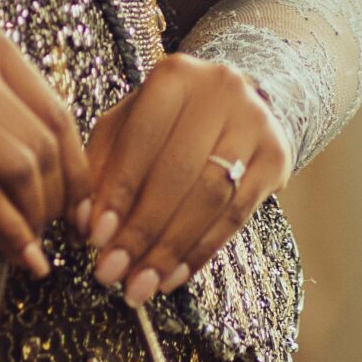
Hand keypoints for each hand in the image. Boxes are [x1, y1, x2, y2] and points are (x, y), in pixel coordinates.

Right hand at [0, 22, 92, 278]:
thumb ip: (5, 113)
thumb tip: (58, 173)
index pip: (57, 112)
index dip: (77, 168)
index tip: (81, 207)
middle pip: (44, 144)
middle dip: (58, 199)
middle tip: (55, 232)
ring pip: (21, 169)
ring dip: (33, 218)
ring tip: (32, 246)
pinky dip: (8, 230)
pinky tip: (18, 254)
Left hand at [80, 52, 293, 305]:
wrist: (237, 104)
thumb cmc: (167, 120)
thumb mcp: (128, 126)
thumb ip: (102, 167)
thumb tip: (84, 224)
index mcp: (175, 76)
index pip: (141, 140)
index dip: (117, 193)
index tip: (95, 239)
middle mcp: (221, 91)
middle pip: (178, 174)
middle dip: (142, 231)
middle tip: (113, 273)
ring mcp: (255, 123)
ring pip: (210, 198)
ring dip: (171, 250)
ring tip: (141, 285)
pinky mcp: (277, 157)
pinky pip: (237, 215)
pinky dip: (201, 251)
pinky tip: (174, 276)